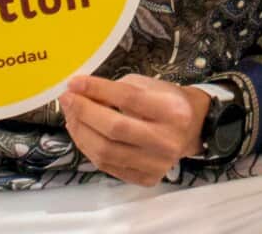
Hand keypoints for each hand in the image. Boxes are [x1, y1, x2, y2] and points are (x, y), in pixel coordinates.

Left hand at [60, 74, 210, 186]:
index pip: (128, 99)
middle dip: (84, 112)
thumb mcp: (148, 86)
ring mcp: (158, 164)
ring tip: (71, 116)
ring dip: (81, 132)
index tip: (75, 83)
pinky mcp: (147, 178)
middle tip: (68, 99)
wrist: (192, 129)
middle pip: (115, 128)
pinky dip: (89, 148)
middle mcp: (168, 141)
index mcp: (173, 111)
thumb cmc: (167, 103)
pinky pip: (107, 166)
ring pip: (106, 152)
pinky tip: (83, 133)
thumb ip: (116, 91)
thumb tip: (80, 95)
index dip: (98, 90)